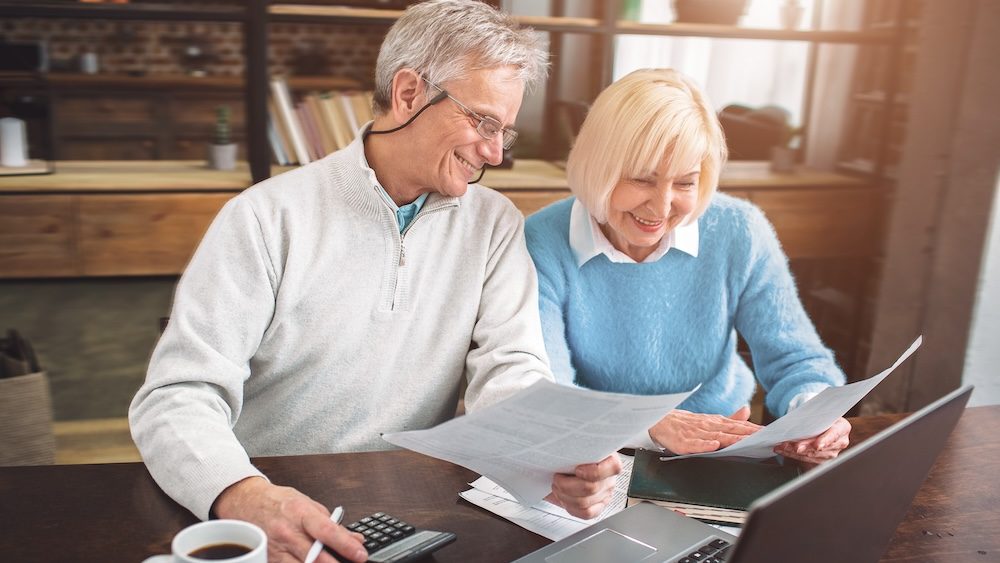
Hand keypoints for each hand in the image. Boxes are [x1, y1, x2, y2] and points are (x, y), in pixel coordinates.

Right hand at [212, 477, 366, 562]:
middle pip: (315, 556)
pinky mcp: (269, 560)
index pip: (327, 530)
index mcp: (300, 513)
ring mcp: (277, 548)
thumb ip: (332, 523)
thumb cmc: (278, 502)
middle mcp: (288, 532)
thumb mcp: (307, 503)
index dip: (345, 544)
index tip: (360, 553)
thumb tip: (355, 538)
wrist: (246, 503)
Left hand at [546, 454, 622, 519]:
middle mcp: (609, 478)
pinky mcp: (597, 507)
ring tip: (557, 487)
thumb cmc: (571, 456)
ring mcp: (604, 495)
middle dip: (566, 484)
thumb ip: (577, 448)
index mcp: (610, 459)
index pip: (613, 467)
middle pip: (591, 487)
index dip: (593, 471)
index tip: (577, 469)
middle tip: (557, 477)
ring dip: (564, 495)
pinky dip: (570, 507)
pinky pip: (585, 513)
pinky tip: (563, 498)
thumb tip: (563, 451)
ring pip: (585, 503)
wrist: (563, 467)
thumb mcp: (575, 447)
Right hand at [649, 407, 761, 454]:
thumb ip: (729, 418)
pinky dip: (704, 445)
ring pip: (716, 437)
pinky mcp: (683, 442)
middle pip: (731, 431)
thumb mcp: (709, 419)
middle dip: (748, 434)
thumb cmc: (685, 423)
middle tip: (764, 437)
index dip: (754, 429)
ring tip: (745, 442)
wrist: (659, 422)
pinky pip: (694, 444)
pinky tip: (714, 445)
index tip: (770, 433)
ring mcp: (695, 434)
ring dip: (732, 439)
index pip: (738, 426)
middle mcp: (708, 427)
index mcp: (715, 422)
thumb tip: (746, 410)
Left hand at [774, 417, 850, 462]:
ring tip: (783, 446)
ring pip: (812, 455)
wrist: (821, 421)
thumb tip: (798, 423)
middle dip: (805, 447)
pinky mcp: (822, 460)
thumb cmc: (820, 415)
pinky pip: (807, 460)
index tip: (817, 446)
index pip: (834, 435)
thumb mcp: (819, 412)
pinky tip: (784, 450)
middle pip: (821, 448)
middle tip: (794, 446)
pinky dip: (793, 455)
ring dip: (795, 452)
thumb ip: (814, 418)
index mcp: (842, 428)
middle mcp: (840, 443)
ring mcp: (832, 453)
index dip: (825, 441)